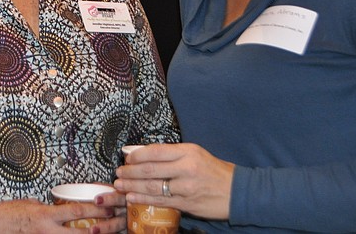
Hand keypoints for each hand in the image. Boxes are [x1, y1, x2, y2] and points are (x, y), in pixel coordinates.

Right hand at [0, 196, 124, 232]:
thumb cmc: (11, 213)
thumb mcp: (33, 204)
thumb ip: (50, 207)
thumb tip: (61, 207)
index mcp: (46, 216)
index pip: (75, 211)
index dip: (93, 209)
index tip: (106, 205)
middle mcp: (49, 231)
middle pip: (81, 233)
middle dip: (100, 229)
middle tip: (114, 224)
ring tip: (103, 232)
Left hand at [115, 143, 233, 220]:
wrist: (237, 191)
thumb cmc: (215, 171)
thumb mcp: (196, 154)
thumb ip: (174, 154)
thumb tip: (146, 154)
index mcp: (188, 152)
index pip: (156, 151)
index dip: (137, 155)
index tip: (127, 157)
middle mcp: (186, 168)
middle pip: (151, 169)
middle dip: (130, 171)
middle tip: (118, 172)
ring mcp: (186, 187)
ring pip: (153, 186)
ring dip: (132, 185)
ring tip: (120, 184)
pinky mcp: (187, 203)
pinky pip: (160, 201)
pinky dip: (143, 199)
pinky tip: (132, 197)